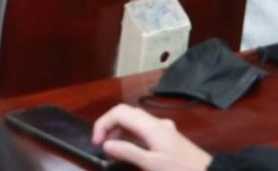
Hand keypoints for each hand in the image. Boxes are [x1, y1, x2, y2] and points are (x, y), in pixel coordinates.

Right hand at [90, 105, 212, 170]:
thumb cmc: (180, 169)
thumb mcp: (152, 165)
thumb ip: (128, 152)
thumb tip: (106, 144)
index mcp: (150, 126)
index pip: (119, 112)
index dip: (103, 124)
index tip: (97, 143)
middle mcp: (156, 122)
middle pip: (126, 112)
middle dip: (110, 125)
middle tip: (103, 144)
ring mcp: (164, 128)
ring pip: (135, 119)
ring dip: (120, 129)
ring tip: (114, 147)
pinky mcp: (169, 136)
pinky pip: (144, 127)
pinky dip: (132, 133)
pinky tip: (133, 148)